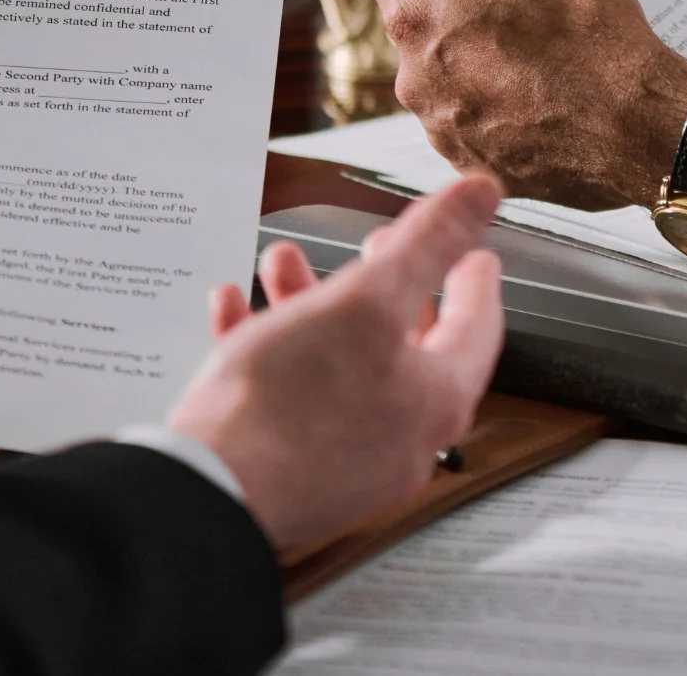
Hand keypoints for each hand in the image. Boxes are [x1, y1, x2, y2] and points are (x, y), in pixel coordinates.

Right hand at [169, 176, 502, 551]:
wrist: (203, 494)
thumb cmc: (288, 405)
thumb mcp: (366, 298)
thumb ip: (428, 242)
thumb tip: (483, 193)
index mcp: (434, 398)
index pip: (476, 325)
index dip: (473, 274)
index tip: (474, 252)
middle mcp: (399, 436)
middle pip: (402, 340)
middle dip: (379, 279)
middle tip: (377, 248)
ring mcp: (343, 459)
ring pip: (338, 359)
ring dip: (310, 300)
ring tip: (279, 262)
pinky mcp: (288, 468)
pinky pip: (287, 393)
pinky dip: (266, 344)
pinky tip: (232, 308)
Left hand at [366, 0, 686, 210]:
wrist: (638, 126)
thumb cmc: (587, 34)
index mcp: (417, 12)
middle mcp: (413, 75)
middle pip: (414, 19)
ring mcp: (441, 126)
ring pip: (442, 71)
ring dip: (472, 52)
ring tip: (535, 47)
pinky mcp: (472, 162)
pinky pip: (470, 116)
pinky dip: (493, 99)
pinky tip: (539, 90)